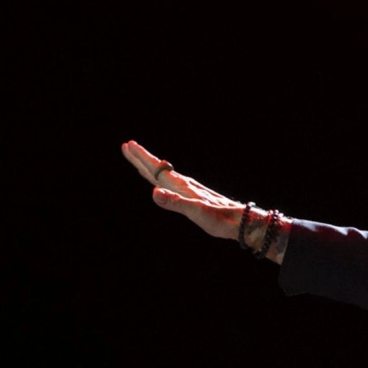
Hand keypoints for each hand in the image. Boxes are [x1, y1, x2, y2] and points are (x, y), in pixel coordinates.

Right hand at [121, 141, 248, 239]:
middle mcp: (184, 184)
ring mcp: (189, 188)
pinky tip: (163, 179)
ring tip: (140, 159)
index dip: (141, 159)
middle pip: (158, 168)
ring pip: (164, 174)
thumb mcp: (196, 213)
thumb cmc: (219, 219)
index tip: (128, 146)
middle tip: (127, 146)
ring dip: (150, 165)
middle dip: (141, 158)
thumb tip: (154, 192)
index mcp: (181, 186)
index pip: (156, 170)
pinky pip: (171, 182)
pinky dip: (161, 176)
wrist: (239, 221)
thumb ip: (175, 203)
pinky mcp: (193, 195)